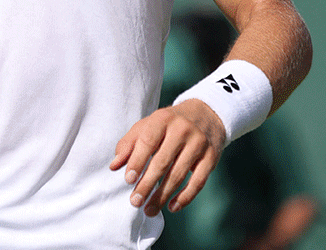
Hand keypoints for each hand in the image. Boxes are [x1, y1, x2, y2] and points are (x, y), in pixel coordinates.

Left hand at [110, 99, 225, 216]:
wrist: (205, 114)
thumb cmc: (168, 124)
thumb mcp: (147, 126)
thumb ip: (129, 144)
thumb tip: (114, 166)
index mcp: (163, 118)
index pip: (148, 142)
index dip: (137, 162)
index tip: (128, 180)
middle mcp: (182, 130)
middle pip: (162, 162)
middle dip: (147, 184)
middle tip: (135, 202)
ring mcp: (199, 144)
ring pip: (179, 175)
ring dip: (162, 196)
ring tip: (149, 210)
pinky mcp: (211, 158)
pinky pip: (198, 182)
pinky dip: (185, 197)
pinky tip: (172, 207)